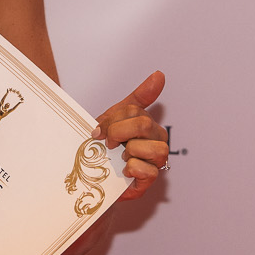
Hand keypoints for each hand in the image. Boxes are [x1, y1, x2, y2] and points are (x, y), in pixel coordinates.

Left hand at [93, 71, 168, 200]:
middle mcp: (158, 141)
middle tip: (109, 144)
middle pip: (143, 125)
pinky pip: (147, 170)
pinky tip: (125, 171)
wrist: (95, 176)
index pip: (135, 110)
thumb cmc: (110, 146)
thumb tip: (160, 74)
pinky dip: (131, 169)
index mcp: (151, 124)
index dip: (112, 120)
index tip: (99, 130)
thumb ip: (138, 97)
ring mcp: (157, 161)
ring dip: (129, 152)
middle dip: (119, 133)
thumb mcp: (116, 118)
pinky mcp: (151, 180)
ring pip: (153, 148)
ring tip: (121, 157)